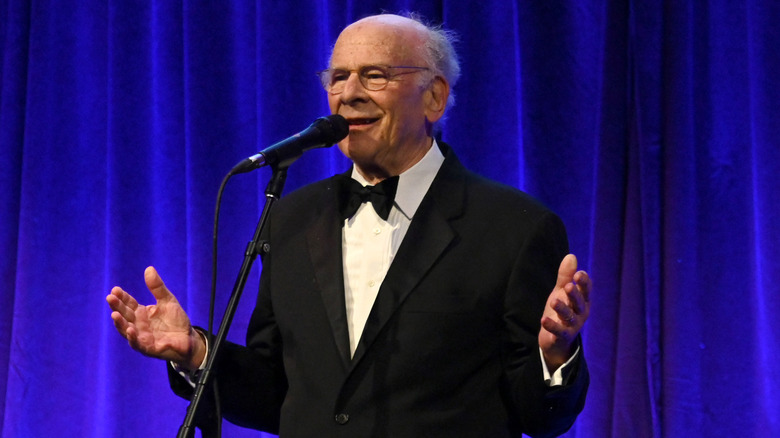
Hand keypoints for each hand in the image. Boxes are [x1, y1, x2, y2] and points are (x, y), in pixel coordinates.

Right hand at [106, 266, 205, 370]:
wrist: (189, 338)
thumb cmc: (176, 320)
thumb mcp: (167, 300)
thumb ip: (157, 287)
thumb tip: (149, 268)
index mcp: (141, 313)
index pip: (128, 304)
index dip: (121, 297)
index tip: (115, 289)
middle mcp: (138, 325)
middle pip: (124, 315)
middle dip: (116, 307)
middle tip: (110, 298)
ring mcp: (141, 337)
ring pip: (126, 330)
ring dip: (120, 323)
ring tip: (114, 314)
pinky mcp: (149, 348)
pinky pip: (138, 344)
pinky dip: (133, 338)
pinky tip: (130, 330)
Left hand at [538, 254, 590, 370]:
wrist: (555, 339)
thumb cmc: (561, 311)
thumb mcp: (561, 292)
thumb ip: (566, 276)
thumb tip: (571, 256)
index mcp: (582, 301)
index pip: (586, 290)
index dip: (584, 283)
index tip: (578, 274)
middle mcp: (580, 313)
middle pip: (579, 303)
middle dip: (575, 295)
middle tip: (569, 286)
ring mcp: (572, 325)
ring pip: (569, 316)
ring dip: (562, 308)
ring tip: (554, 301)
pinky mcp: (562, 336)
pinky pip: (558, 331)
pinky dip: (552, 326)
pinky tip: (543, 319)